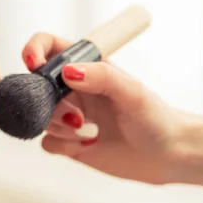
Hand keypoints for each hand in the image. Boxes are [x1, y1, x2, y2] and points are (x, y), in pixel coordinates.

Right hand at [22, 33, 186, 184]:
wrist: (167, 155)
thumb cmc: (156, 118)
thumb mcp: (133, 92)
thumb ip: (102, 77)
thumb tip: (66, 71)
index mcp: (87, 67)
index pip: (49, 47)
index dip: (34, 50)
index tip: (34, 64)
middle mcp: (74, 90)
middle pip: (37, 86)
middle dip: (46, 101)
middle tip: (74, 115)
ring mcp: (68, 116)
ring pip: (40, 116)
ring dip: (59, 125)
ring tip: (88, 131)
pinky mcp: (68, 142)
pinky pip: (47, 142)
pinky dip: (64, 145)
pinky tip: (88, 145)